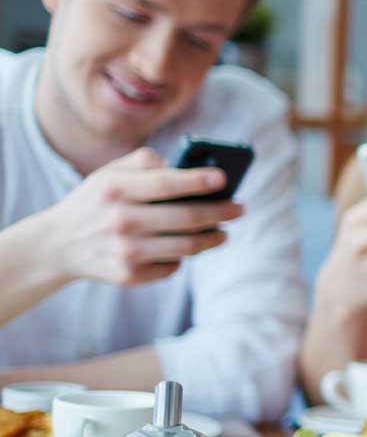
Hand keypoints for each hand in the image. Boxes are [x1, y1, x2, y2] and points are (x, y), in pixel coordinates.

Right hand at [40, 147, 242, 286]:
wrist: (58, 245)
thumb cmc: (96, 201)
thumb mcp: (109, 173)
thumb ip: (145, 162)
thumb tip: (186, 167)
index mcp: (115, 189)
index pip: (166, 184)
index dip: (198, 181)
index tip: (224, 179)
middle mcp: (120, 220)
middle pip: (187, 217)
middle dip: (221, 212)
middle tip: (239, 208)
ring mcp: (125, 250)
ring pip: (188, 246)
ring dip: (213, 238)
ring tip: (223, 232)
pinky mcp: (129, 275)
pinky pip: (173, 266)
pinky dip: (183, 257)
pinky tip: (185, 247)